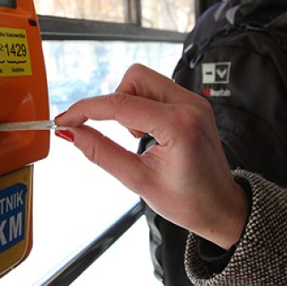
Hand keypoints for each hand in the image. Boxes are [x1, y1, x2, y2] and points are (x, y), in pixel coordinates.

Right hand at [54, 64, 247, 249]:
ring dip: (129, 102)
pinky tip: (147, 132)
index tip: (64, 119)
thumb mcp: (138, 180)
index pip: (120, 105)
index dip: (86, 110)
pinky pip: (157, 90)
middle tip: (113, 131)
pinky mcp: (193, 104)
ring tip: (137, 136)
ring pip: (145, 80)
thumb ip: (101, 152)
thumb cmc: (188, 201)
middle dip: (114, 100)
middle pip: (135, 77)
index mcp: (179, 125)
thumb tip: (71, 133)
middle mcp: (190, 105)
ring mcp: (194, 101)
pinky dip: (142, 105)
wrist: (222, 208)